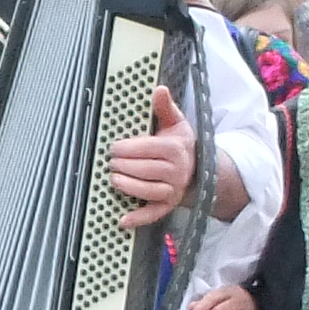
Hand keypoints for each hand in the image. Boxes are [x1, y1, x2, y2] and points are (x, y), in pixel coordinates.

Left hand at [105, 84, 194, 227]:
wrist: (198, 169)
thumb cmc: (179, 143)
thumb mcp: (175, 123)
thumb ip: (165, 107)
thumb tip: (159, 88)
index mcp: (175, 149)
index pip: (148, 148)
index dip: (128, 148)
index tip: (113, 147)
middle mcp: (176, 171)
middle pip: (145, 170)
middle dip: (124, 166)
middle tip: (110, 163)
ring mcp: (173, 190)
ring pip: (148, 190)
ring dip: (128, 186)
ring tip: (113, 179)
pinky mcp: (168, 205)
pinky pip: (154, 214)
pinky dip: (138, 219)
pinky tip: (122, 220)